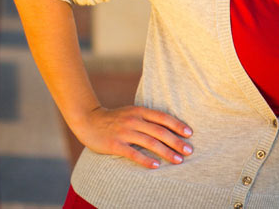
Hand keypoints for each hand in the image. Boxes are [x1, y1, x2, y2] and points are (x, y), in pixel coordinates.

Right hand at [73, 105, 193, 168]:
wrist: (89, 120)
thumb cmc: (114, 118)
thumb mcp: (131, 112)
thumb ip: (147, 117)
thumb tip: (168, 126)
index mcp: (140, 111)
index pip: (163, 118)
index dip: (177, 125)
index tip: (189, 134)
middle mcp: (134, 120)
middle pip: (160, 132)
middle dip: (176, 142)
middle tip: (189, 151)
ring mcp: (125, 132)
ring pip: (150, 143)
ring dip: (166, 152)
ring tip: (178, 160)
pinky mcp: (115, 144)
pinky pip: (133, 153)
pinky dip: (146, 160)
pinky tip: (156, 166)